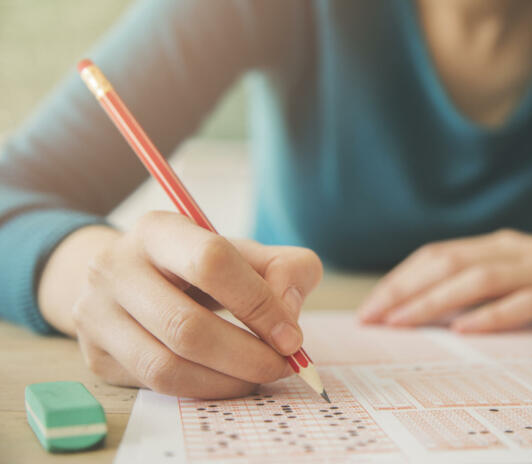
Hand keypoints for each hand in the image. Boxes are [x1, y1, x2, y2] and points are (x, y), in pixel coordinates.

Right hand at [42, 211, 321, 398]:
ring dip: (227, 381)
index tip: (291, 336)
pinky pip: (156, 386)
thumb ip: (285, 269)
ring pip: (167, 366)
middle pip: (186, 326)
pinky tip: (228, 381)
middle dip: (247, 355)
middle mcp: (115, 267)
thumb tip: (287, 313)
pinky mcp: (96, 354)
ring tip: (258, 376)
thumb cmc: (200, 266)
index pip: (211, 262)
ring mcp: (96, 313)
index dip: (258, 303)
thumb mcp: (244, 254)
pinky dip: (204, 390)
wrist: (130, 279)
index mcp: (159, 230)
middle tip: (281, 365)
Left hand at [358, 230, 531, 332]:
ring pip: (478, 279)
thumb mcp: (514, 267)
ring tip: (403, 322)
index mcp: (494, 244)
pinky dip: (491, 316)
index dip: (400, 279)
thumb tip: (422, 304)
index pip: (435, 255)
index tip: (371, 306)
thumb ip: (475, 278)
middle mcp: (511, 249)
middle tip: (373, 317)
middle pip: (447, 263)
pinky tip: (464, 330)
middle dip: (404, 290)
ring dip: (435, 302)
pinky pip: (524, 303)